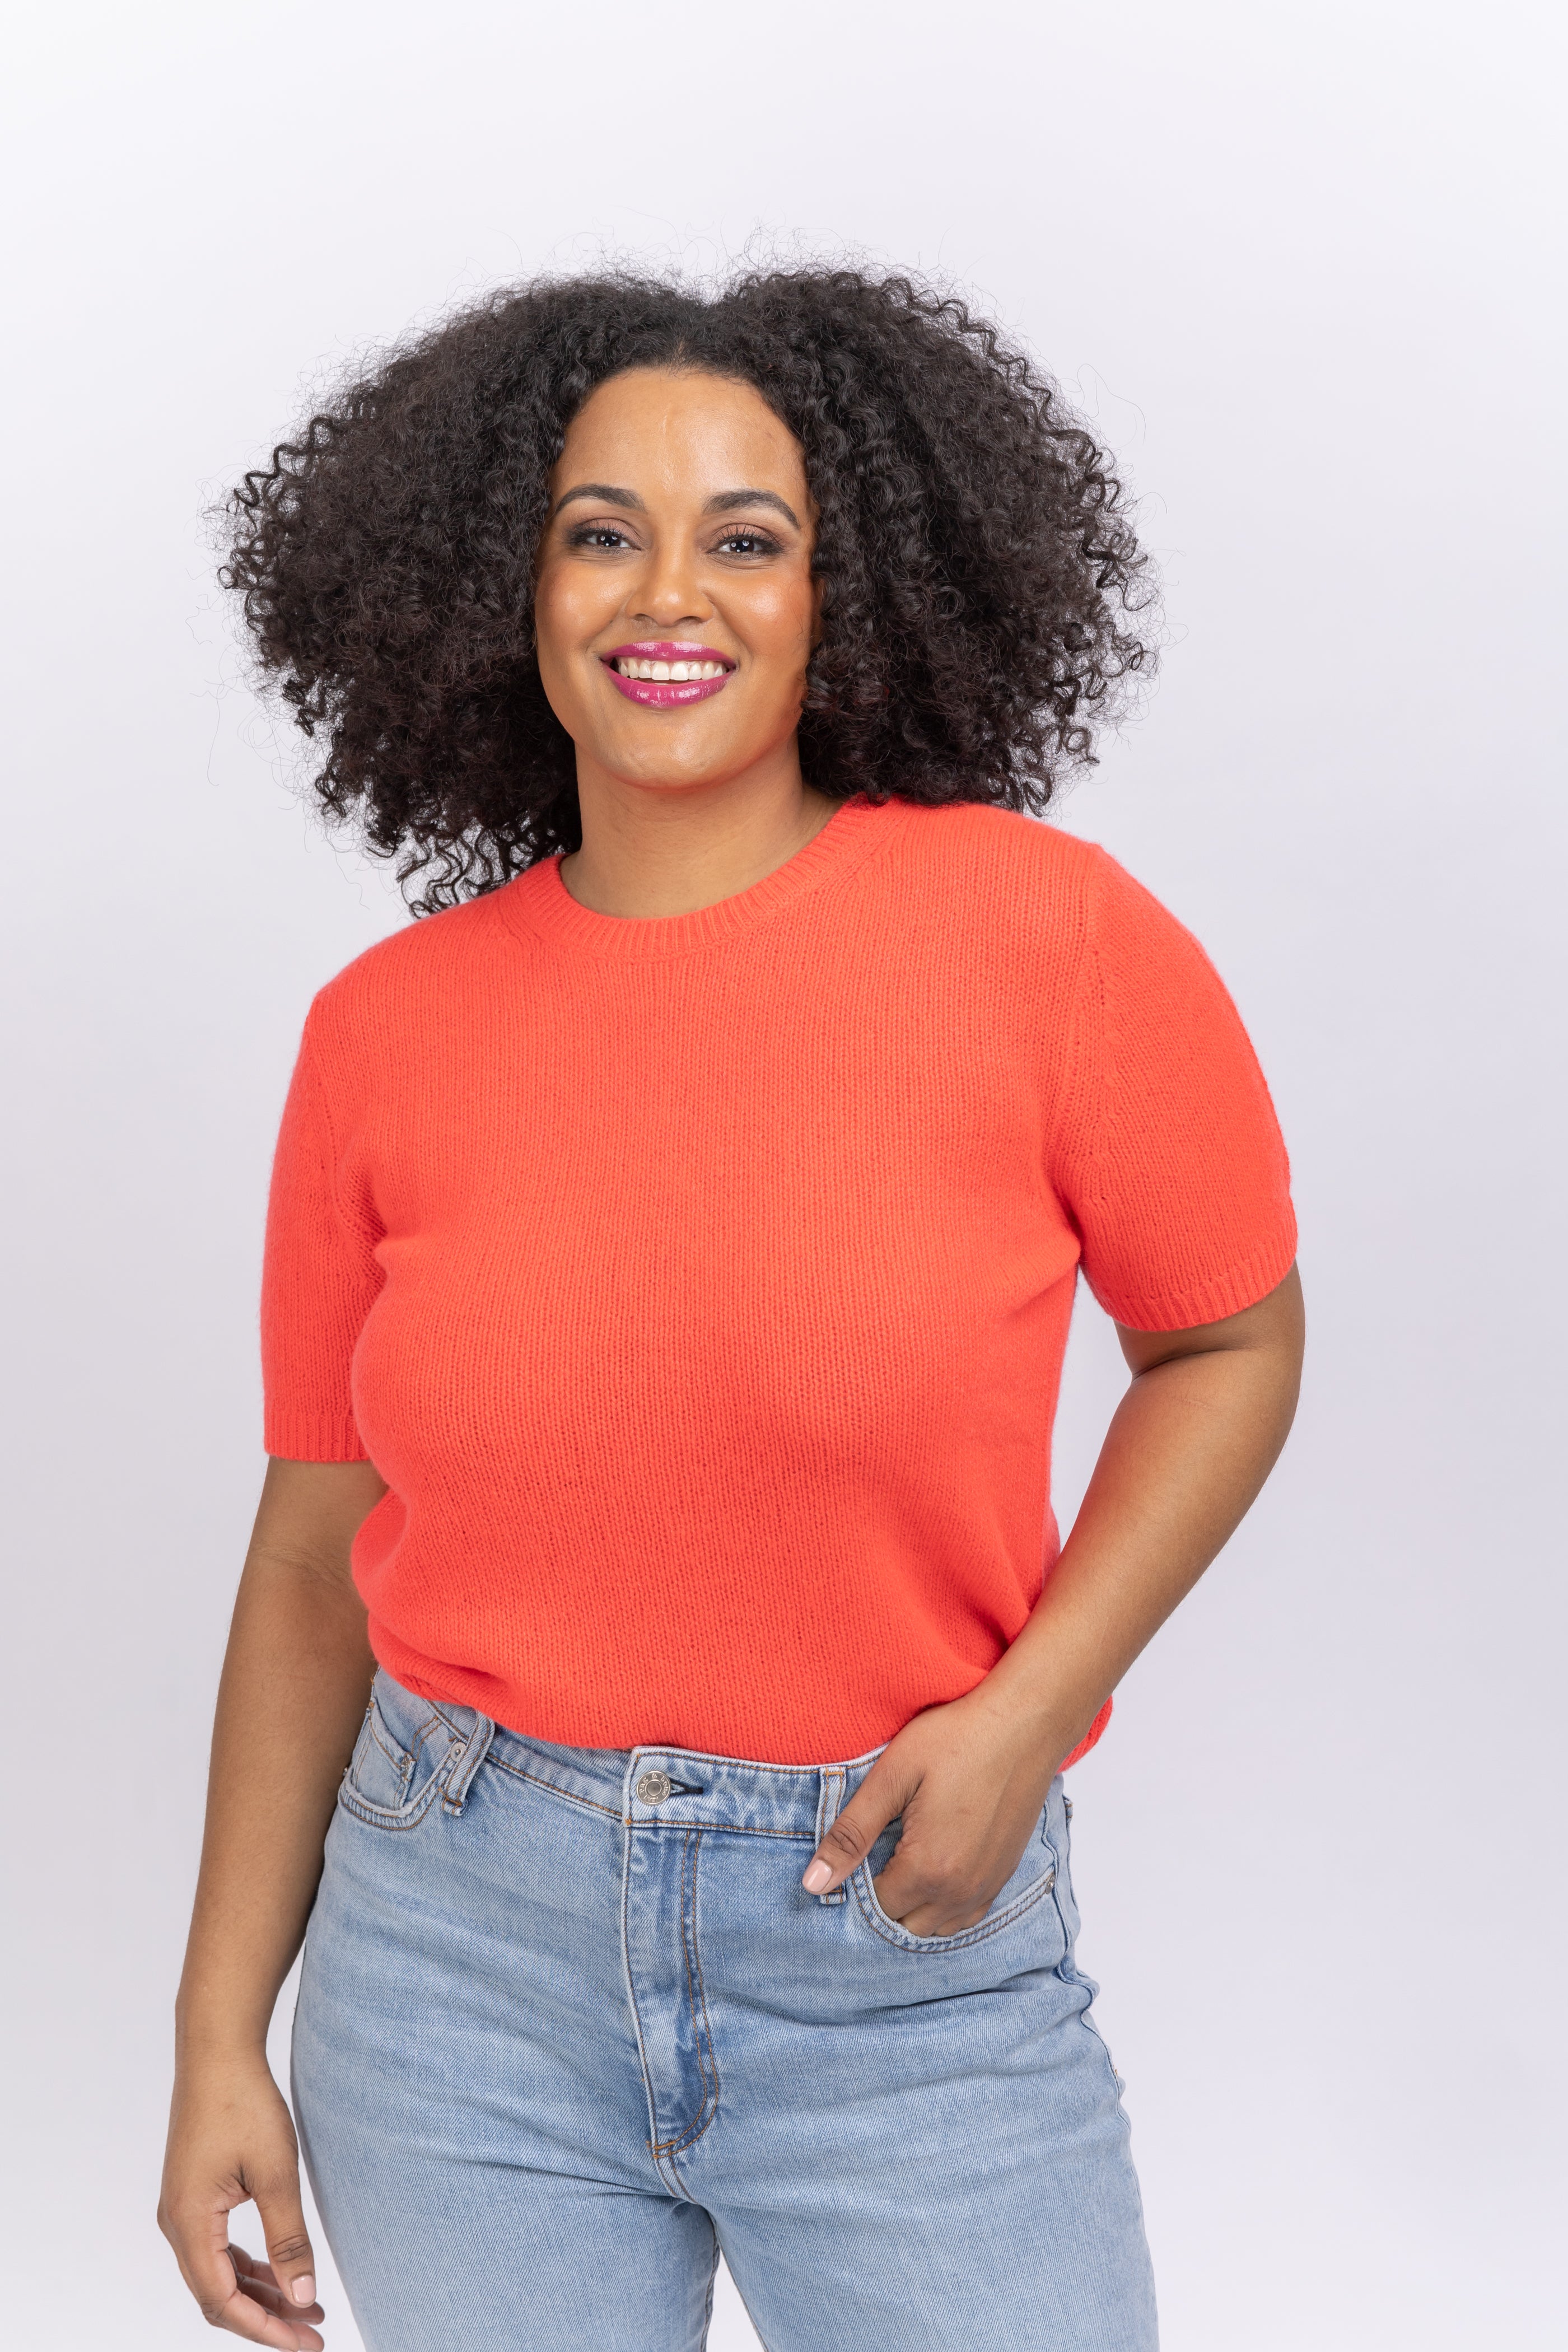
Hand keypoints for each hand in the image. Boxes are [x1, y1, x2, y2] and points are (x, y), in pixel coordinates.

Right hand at [158, 2053, 325, 2347]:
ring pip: (217, 2274)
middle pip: (216, 2296)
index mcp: (189, 2223)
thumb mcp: (276, 2173)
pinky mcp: (194, 2195)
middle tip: (312, 2335)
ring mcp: (182, 2210)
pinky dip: (247, 2267)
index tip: (304, 2343)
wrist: (218, 2052)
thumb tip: (302, 2297)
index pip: (222, 2302)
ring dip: (259, 2294)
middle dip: (265, 2320)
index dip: (264, 2330)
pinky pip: (217, 2249)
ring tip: (306, 2309)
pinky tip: (279, 2272)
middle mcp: (176, 2224)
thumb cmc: (244, 2104)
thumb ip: (288, 2239)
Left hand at [801, 1687, 1062, 1937]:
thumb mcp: (892, 1777)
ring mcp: (988, 1886)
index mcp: (928, 1869)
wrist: (1024, 1722)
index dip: (856, 1884)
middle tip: (874, 1852)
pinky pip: (967, 1916)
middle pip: (905, 1925)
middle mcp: (961, 1891)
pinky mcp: (1004, 1874)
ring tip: (900, 1860)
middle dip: (883, 1900)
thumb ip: (851, 1834)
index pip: (876, 1908)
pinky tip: (933, 1868)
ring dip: (913, 1906)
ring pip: (937, 1927)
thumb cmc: (956, 1739)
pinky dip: (943, 1905)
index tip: (854, 1849)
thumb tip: (813, 1884)